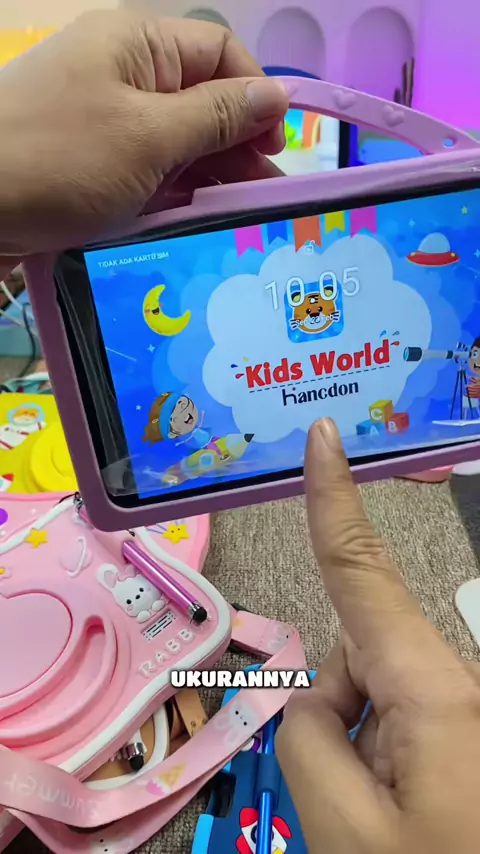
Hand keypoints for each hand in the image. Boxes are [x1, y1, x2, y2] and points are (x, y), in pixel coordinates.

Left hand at [0, 11, 287, 257]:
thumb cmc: (60, 159)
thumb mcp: (149, 135)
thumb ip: (217, 117)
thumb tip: (276, 97)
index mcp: (139, 46)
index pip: (219, 54)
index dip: (255, 96)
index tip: (274, 150)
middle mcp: (126, 77)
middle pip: (202, 103)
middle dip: (237, 147)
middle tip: (262, 199)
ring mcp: (107, 124)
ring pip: (178, 145)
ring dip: (209, 179)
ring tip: (236, 219)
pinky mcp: (94, 166)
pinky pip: (149, 174)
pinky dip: (174, 197)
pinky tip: (195, 224)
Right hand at [276, 418, 479, 853]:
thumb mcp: (344, 829)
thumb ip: (305, 740)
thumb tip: (317, 697)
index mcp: (434, 690)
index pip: (363, 573)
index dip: (335, 500)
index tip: (324, 438)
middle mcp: (459, 684)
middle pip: (360, 657)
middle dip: (337, 708)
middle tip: (351, 802)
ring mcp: (468, 709)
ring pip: (379, 697)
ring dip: (361, 745)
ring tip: (387, 822)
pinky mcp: (468, 730)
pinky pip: (405, 723)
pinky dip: (385, 759)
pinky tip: (407, 817)